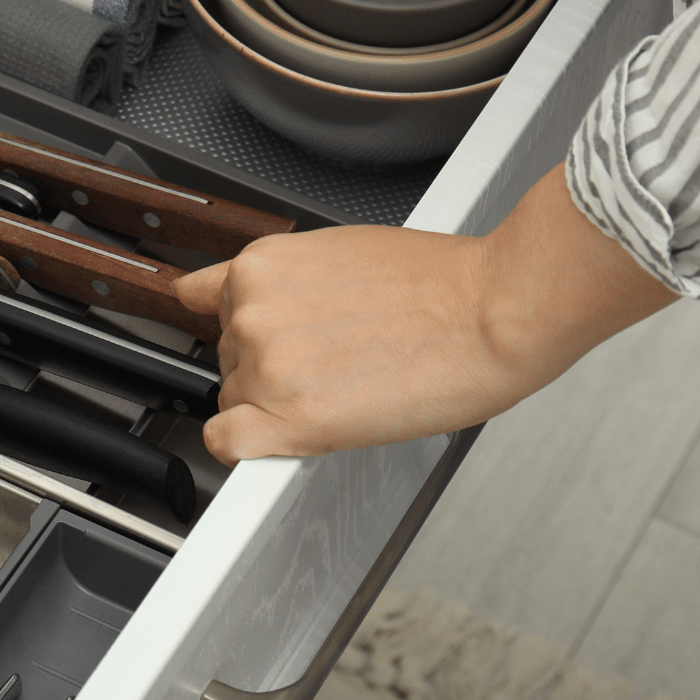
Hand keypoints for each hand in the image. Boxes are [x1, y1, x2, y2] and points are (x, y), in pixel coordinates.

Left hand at [172, 164, 678, 463]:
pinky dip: (247, 448)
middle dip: (271, 364)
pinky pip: (227, 444)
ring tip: (343, 387)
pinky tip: (285, 439)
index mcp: (260, 266)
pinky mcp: (290, 420)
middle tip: (333, 362)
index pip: (206, 304)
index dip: (244, 328)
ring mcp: (266, 365)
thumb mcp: (339, 251)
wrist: (493, 310)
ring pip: (235, 399)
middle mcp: (251, 312)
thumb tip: (259, 303)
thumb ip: (286, 280)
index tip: (257, 342)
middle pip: (227, 356)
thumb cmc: (440, 283)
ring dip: (275, 403)